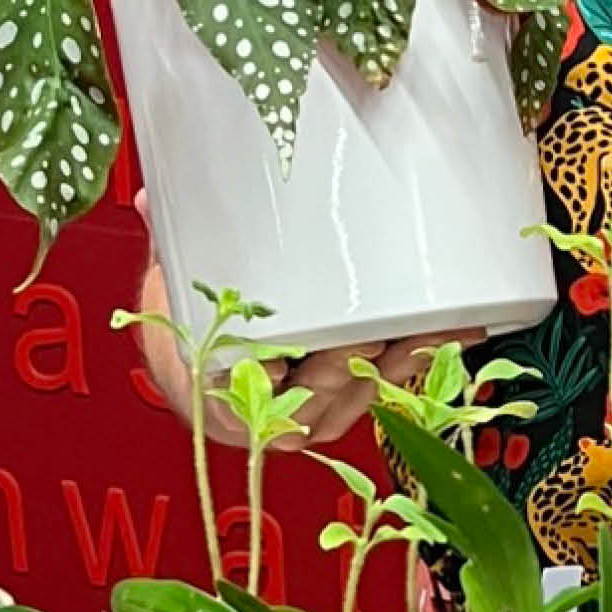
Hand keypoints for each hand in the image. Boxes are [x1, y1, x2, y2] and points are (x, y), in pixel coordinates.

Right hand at [126, 197, 444, 447]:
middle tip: (379, 328)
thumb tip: (147, 201)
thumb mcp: (178, 285)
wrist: (205, 362)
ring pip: (364, 392)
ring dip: (404, 360)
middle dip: (354, 363)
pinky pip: (393, 384)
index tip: (315, 348)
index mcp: (224, 389)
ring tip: (437, 324)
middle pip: (319, 391)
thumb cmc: (197, 326)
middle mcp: (274, 410)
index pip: (260, 388)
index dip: (294, 371)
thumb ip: (172, 242)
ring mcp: (319, 409)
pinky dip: (428, 357)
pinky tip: (464, 330)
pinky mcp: (355, 397)